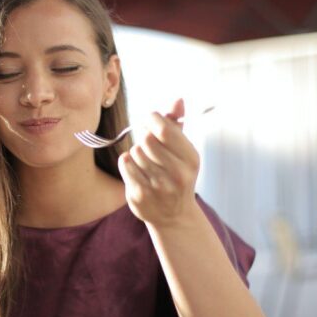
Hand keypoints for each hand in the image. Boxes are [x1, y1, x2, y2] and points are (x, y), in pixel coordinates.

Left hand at [118, 98, 199, 227]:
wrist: (174, 216)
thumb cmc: (177, 175)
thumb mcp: (183, 151)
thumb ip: (178, 124)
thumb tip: (178, 100)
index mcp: (191, 159)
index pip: (164, 129)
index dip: (152, 120)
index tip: (151, 121)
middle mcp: (177, 174)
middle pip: (147, 139)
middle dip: (144, 137)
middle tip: (148, 143)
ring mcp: (158, 187)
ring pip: (135, 151)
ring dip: (137, 152)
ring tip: (146, 162)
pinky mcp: (140, 195)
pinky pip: (125, 163)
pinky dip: (128, 162)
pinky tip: (137, 170)